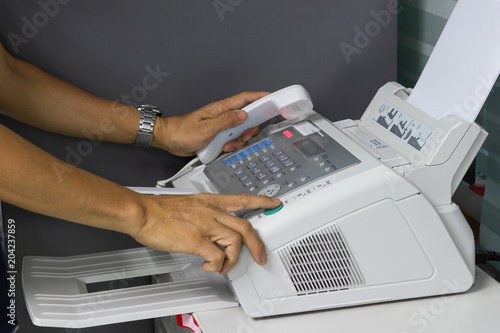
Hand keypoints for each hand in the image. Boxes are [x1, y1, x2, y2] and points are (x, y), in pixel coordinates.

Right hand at [133, 193, 280, 273]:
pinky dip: (217, 266)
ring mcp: (205, 225)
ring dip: (233, 258)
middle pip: (246, 226)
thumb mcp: (189, 203)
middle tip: (260, 255)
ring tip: (223, 265)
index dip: (261, 202)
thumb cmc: (160, 210)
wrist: (143, 212)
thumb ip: (204, 213)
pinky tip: (209, 266)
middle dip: (257, 244)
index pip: (242, 199)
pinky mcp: (196, 240)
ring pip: (235, 242)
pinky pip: (217, 256)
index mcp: (210, 201)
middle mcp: (211, 212)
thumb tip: (211, 226)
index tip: (273, 203)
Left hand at [152, 91, 268, 155]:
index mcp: (221, 109)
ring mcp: (221, 126)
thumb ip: (226, 121)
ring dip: (238, 141)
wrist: (169, 140)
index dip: (260, 97)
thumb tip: (243, 115)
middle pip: (247, 118)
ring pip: (240, 131)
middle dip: (250, 129)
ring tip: (227, 145)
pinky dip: (231, 146)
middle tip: (243, 137)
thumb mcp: (206, 128)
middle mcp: (223, 116)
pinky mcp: (218, 136)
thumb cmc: (182, 131)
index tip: (272, 98)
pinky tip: (222, 149)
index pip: (245, 98)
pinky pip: (232, 140)